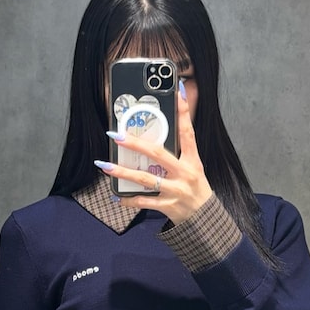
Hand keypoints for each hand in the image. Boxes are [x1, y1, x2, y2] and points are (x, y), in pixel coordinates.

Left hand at [96, 85, 212, 223]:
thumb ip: (181, 148)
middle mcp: (185, 174)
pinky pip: (144, 203)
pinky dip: (129, 200)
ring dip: (123, 173)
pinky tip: (116, 196)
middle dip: (135, 144)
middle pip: (158, 154)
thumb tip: (166, 127)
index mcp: (193, 160)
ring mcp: (176, 191)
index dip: (183, 111)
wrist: (204, 219)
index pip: (188, 132)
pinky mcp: (168, 206)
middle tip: (116, 135)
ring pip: (146, 180)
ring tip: (105, 165)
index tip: (177, 91)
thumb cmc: (195, 187)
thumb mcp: (194, 166)